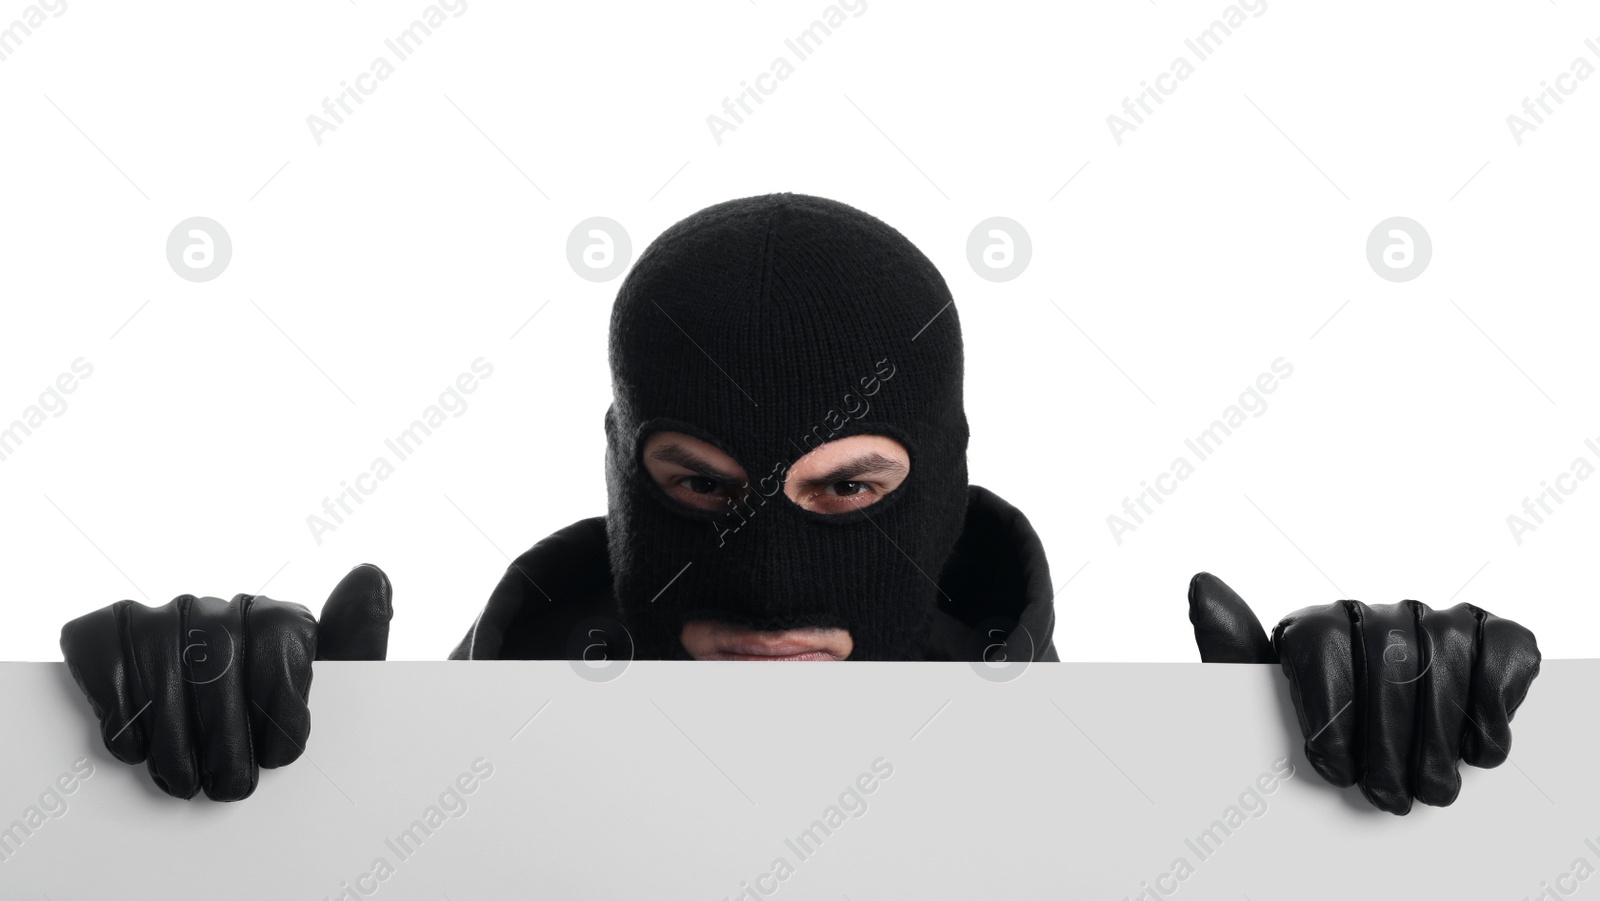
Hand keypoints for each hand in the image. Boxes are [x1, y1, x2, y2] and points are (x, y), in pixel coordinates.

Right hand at [58, 563, 391, 800]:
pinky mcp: (106, 632)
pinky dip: (119, 702)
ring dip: (172, 731)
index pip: (280, 633)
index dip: (279, 702)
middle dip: (224, 731)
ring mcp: (160, 615)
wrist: (214, 759)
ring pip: (161, 655)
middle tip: (230, 784)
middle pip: (218, 651)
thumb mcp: (330, 696)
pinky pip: (103, 649)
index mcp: (275, 618)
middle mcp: (217, 607)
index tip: (280, 754)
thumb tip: (371, 576)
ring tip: (187, 780)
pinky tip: (137, 747)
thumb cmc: (275, 732)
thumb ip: (359, 640)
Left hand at [1187, 571, 1539, 814]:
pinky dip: (1493, 699)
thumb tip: (1203, 582)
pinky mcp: (1489, 634)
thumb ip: (1229, 652)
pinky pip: (1502, 646)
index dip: (1332, 714)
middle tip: (1389, 797)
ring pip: (1444, 652)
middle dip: (1389, 741)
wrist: (1367, 777)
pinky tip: (1477, 748)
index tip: (1333, 770)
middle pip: (1387, 658)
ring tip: (1431, 789)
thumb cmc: (1305, 747)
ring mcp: (1432, 618)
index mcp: (1312, 625)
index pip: (1320, 644)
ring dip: (1440, 733)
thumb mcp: (1257, 711)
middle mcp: (1372, 613)